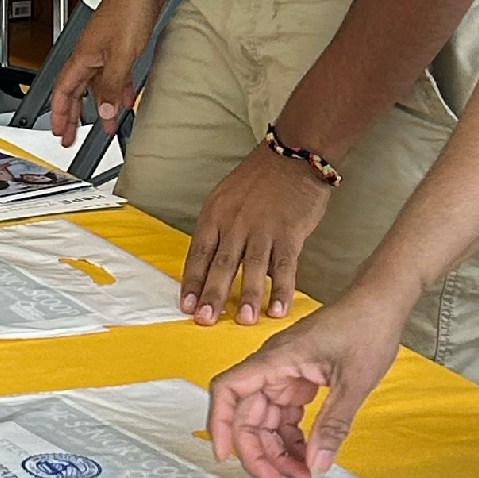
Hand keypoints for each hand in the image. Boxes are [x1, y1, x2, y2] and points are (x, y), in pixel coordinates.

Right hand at [48, 0, 164, 144]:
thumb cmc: (129, 10)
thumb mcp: (121, 54)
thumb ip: (111, 85)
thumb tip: (103, 112)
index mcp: (83, 57)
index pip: (63, 91)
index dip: (59, 112)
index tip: (58, 131)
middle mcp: (90, 55)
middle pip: (76, 91)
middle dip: (73, 114)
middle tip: (70, 135)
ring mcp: (105, 51)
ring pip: (96, 85)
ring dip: (99, 106)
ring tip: (104, 126)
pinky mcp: (121, 47)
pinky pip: (114, 76)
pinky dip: (118, 90)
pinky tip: (125, 100)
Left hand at [181, 143, 334, 322]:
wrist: (292, 156)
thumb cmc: (259, 179)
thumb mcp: (226, 197)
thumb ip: (221, 230)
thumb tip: (213, 264)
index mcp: (216, 214)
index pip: (199, 253)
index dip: (192, 282)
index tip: (186, 306)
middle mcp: (236, 222)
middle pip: (221, 263)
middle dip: (212, 295)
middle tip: (205, 320)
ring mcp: (263, 228)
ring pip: (251, 267)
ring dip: (247, 296)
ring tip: (242, 321)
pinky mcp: (289, 232)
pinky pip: (284, 265)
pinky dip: (281, 288)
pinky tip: (278, 309)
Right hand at [206, 285, 406, 477]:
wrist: (381, 302)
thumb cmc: (366, 329)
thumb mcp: (354, 381)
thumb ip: (333, 424)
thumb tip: (317, 466)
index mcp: (276, 360)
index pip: (228, 389)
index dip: (220, 424)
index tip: (226, 457)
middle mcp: (273, 367)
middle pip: (245, 414)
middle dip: (257, 453)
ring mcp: (284, 374)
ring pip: (265, 420)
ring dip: (276, 450)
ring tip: (302, 476)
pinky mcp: (298, 380)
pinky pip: (284, 415)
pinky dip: (292, 438)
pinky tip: (309, 455)